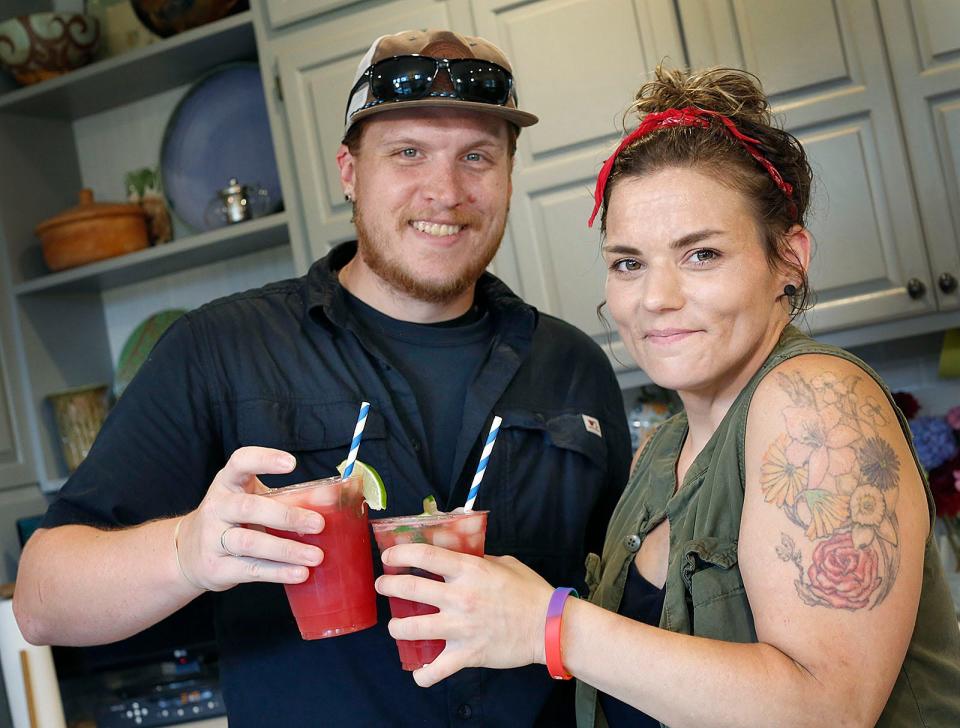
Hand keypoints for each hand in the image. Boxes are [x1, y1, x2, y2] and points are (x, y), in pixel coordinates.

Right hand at [175, 447, 323, 591]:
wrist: (189, 552)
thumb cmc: (235, 520)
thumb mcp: (256, 501)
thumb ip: (291, 498)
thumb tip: (331, 498)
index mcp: (228, 483)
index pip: (240, 462)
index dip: (264, 459)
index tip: (291, 464)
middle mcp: (217, 507)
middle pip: (250, 508)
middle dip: (286, 516)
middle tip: (318, 524)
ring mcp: (212, 538)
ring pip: (251, 543)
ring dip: (286, 549)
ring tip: (316, 556)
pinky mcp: (216, 567)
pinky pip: (250, 569)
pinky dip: (278, 572)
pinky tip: (300, 573)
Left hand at [375, 544, 552, 686]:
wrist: (550, 626)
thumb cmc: (530, 591)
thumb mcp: (504, 563)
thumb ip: (478, 559)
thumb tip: (457, 556)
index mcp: (469, 570)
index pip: (425, 555)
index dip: (400, 554)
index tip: (388, 558)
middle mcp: (461, 596)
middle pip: (411, 588)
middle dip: (389, 586)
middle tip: (382, 586)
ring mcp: (462, 627)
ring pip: (412, 628)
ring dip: (396, 627)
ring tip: (395, 626)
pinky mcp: (468, 654)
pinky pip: (436, 670)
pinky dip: (423, 675)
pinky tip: (418, 674)